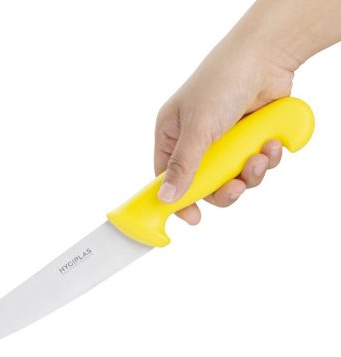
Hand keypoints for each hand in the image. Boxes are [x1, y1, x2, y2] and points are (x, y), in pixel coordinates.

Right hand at [154, 28, 293, 224]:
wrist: (265, 57)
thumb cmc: (220, 83)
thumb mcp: (197, 128)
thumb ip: (182, 166)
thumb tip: (166, 198)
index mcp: (172, 136)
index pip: (168, 177)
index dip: (178, 200)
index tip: (192, 217)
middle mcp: (195, 142)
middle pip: (204, 185)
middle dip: (224, 189)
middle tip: (236, 187)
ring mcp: (223, 143)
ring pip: (232, 179)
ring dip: (249, 174)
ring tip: (259, 157)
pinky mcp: (247, 141)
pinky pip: (254, 166)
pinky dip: (265, 160)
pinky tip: (270, 144)